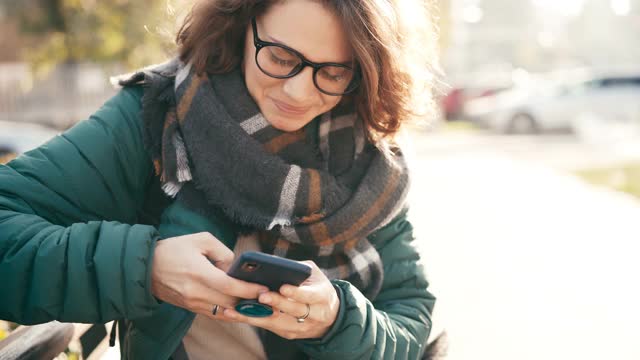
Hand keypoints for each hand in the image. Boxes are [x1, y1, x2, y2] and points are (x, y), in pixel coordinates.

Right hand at [151, 232, 268, 319]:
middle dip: (250, 300)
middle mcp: (195, 292)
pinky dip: (229, 312)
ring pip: (224, 311)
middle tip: (267, 296)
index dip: (248, 289)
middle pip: (229, 301)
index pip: (229, 286)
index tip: (263, 289)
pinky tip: (241, 308)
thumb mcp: (200, 239)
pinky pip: (215, 314)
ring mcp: (192, 303)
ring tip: (258, 304)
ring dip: (242, 309)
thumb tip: (236, 267)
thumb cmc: (174, 249)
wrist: (145, 267)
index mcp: (198, 273)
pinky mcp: (190, 308)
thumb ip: (222, 252)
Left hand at [218, 260, 339, 339]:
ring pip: (277, 323)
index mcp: (322, 296)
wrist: (330, 315)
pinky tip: (236, 314)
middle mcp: (315, 315)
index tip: (282, 287)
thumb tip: (270, 262)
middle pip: (293, 311)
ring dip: (255, 316)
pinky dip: (252, 320)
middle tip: (260, 296)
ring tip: (236, 309)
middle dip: (276, 303)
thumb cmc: (316, 287)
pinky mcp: (289, 334)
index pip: (309, 296)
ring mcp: (302, 327)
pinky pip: (269, 328)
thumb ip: (296, 268)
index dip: (296, 292)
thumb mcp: (313, 274)